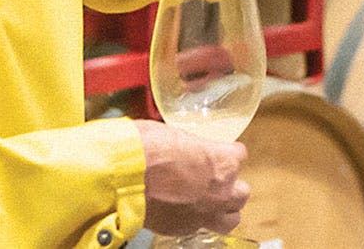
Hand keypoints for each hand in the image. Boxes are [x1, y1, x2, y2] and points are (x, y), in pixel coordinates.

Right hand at [135, 119, 250, 234]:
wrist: (121, 178)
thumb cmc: (145, 147)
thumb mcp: (174, 134)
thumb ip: (191, 146)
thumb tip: (186, 147)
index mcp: (223, 161)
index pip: (239, 156)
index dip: (225, 153)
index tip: (216, 152)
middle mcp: (221, 190)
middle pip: (242, 192)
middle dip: (230, 185)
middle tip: (214, 179)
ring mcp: (204, 213)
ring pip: (231, 218)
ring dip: (223, 209)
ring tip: (208, 201)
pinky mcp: (185, 229)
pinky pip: (202, 227)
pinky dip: (197, 219)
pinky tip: (185, 210)